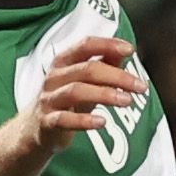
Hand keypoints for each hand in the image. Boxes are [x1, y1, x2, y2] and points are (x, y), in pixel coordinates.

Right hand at [29, 34, 144, 153]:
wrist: (35, 130)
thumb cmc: (65, 101)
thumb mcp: (85, 81)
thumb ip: (104, 64)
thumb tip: (126, 51)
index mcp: (64, 62)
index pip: (85, 45)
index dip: (108, 45)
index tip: (130, 49)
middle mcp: (54, 77)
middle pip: (87, 69)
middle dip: (117, 76)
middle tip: (140, 86)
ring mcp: (49, 99)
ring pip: (77, 91)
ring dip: (105, 95)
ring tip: (127, 101)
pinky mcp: (46, 122)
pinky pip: (64, 119)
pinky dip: (84, 121)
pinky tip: (102, 122)